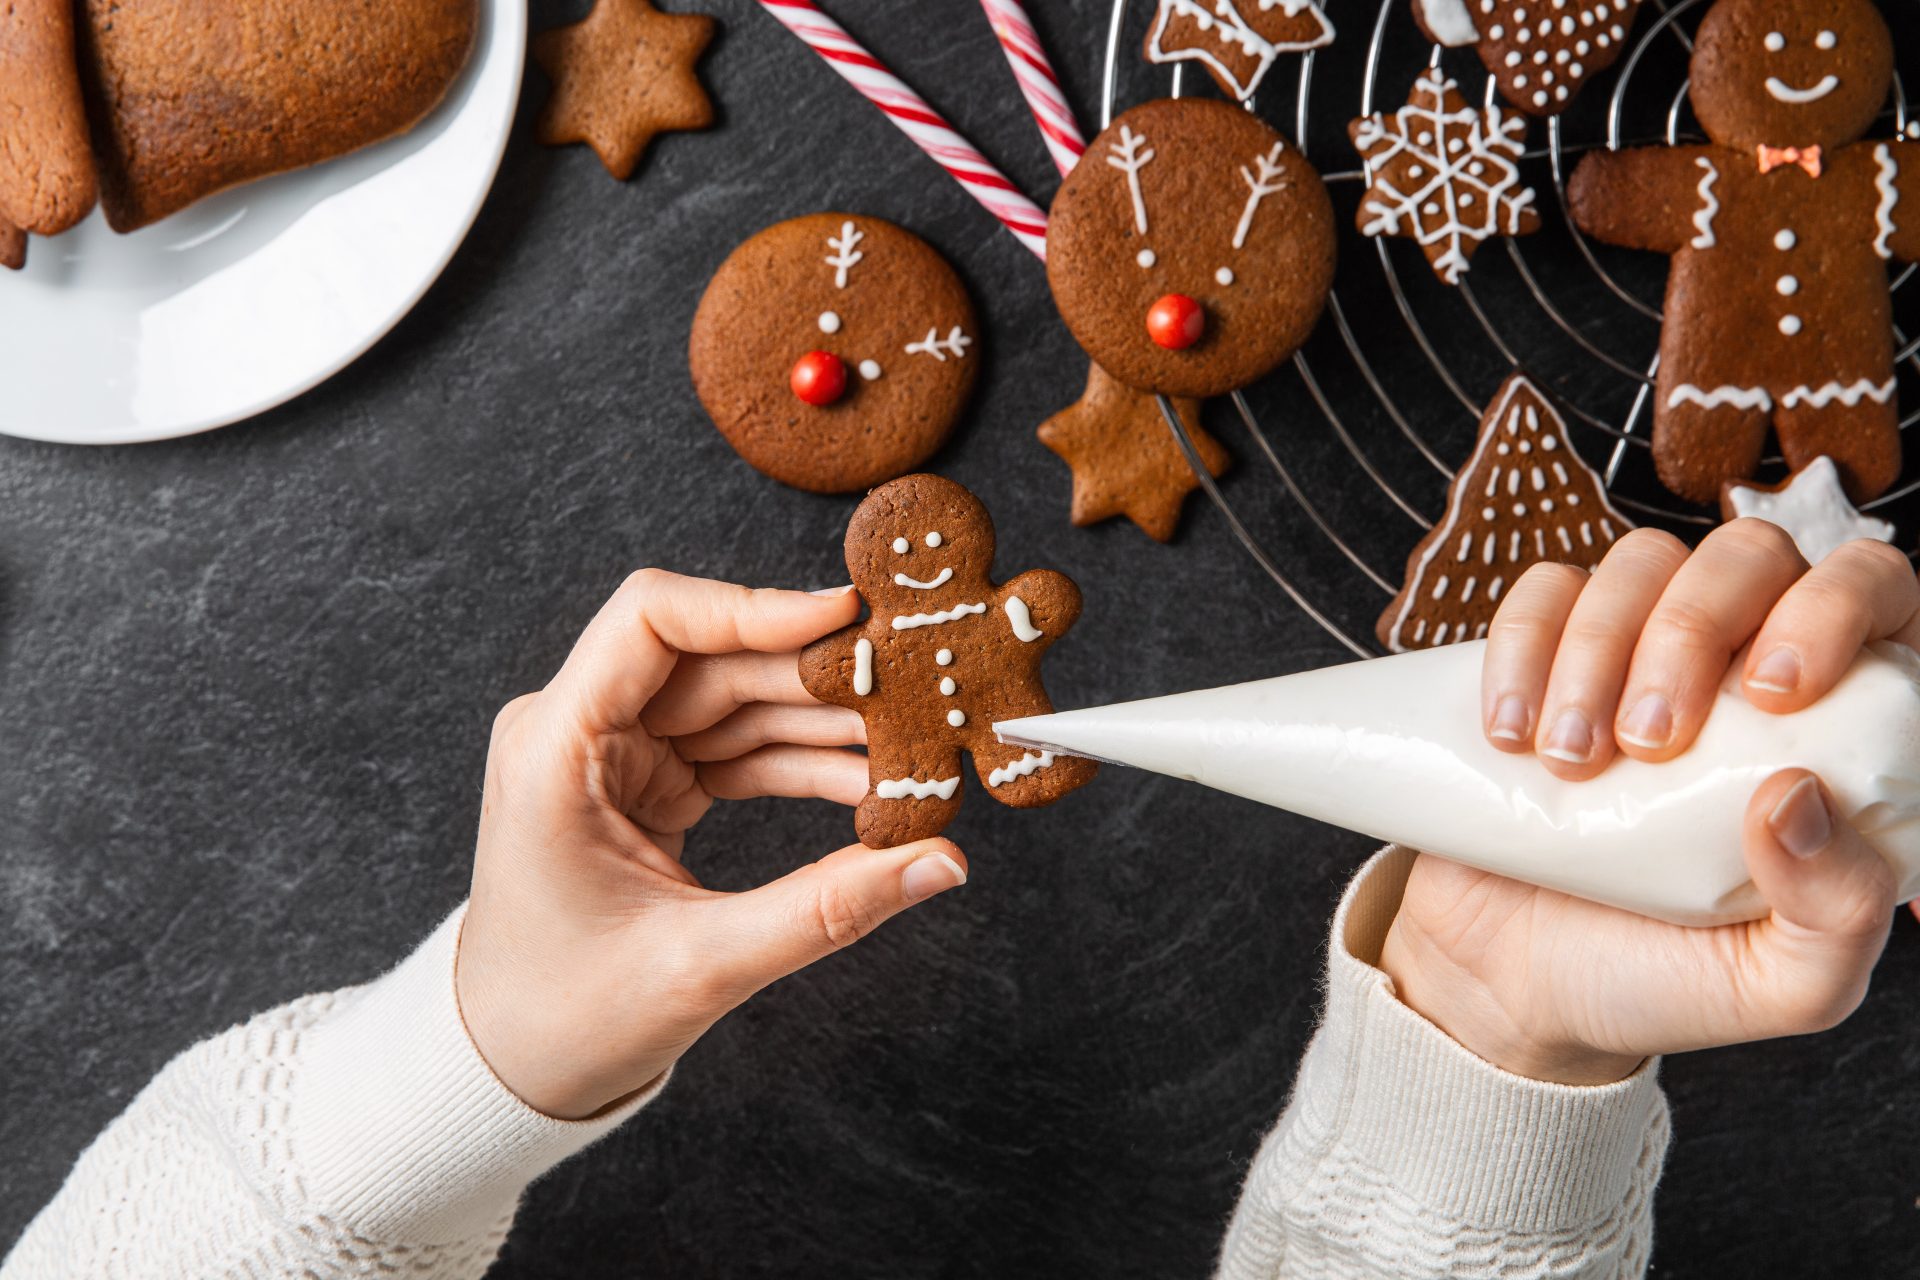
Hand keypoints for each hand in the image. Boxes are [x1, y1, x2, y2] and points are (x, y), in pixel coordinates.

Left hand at [454, 570, 968, 1118]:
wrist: (509, 1066)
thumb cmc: (566, 1017)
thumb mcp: (704, 963)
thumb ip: (830, 907)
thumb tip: (940, 861)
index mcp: (555, 747)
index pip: (652, 620)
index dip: (750, 606)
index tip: (841, 618)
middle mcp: (576, 730)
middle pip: (713, 660)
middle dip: (814, 675)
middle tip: (908, 689)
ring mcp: (611, 754)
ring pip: (734, 701)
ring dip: (820, 721)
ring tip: (905, 743)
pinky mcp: (643, 782)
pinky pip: (733, 748)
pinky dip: (799, 761)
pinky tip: (866, 780)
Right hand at [1380, 522, 1918, 1083]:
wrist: (1514, 990)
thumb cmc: (1663, 978)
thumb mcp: (1782, 984)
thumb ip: (1839, 913)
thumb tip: (1799, 793)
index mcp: (1836, 725)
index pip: (1875, 591)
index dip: (1835, 608)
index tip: (1774, 693)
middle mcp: (1744, 663)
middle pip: (1748, 555)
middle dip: (1694, 633)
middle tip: (1651, 742)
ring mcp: (1637, 649)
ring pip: (1639, 563)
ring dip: (1598, 649)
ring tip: (1570, 762)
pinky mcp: (1543, 653)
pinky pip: (1538, 592)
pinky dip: (1521, 647)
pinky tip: (1510, 735)